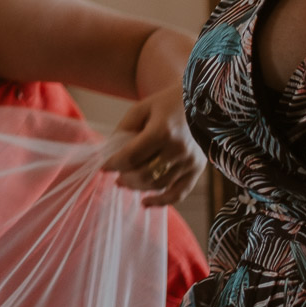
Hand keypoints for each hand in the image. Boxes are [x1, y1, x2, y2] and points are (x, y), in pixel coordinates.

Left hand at [100, 83, 204, 206]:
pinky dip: (161, 202)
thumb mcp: (141, 109)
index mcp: (162, 131)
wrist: (202, 104)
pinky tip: (145, 202)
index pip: (131, 156)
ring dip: (138, 188)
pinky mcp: (197, 170)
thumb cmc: (166, 104)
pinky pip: (179, 193)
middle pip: (144, 174)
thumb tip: (109, 152)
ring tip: (126, 183)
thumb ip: (124, 129)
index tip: (103, 166)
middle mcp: (178, 149)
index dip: (114, 164)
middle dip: (125, 178)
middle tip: (116, 177)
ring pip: (158, 185)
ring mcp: (189, 162)